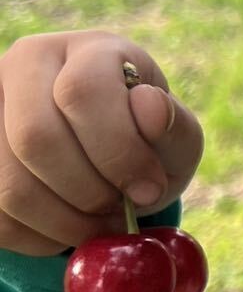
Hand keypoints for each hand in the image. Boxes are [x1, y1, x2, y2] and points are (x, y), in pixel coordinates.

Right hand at [0, 32, 203, 257]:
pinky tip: (68, 229)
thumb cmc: (146, 146)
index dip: (118, 152)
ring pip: (11, 185)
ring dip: (65, 223)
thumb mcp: (175, 140)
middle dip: (88, 192)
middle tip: (118, 211)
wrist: (109, 162)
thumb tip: (150, 107)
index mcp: (86, 52)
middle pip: (35, 138)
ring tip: (98, 223)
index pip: (83, 92)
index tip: (148, 190)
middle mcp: (26, 66)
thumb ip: (175, 128)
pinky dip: (40, 239)